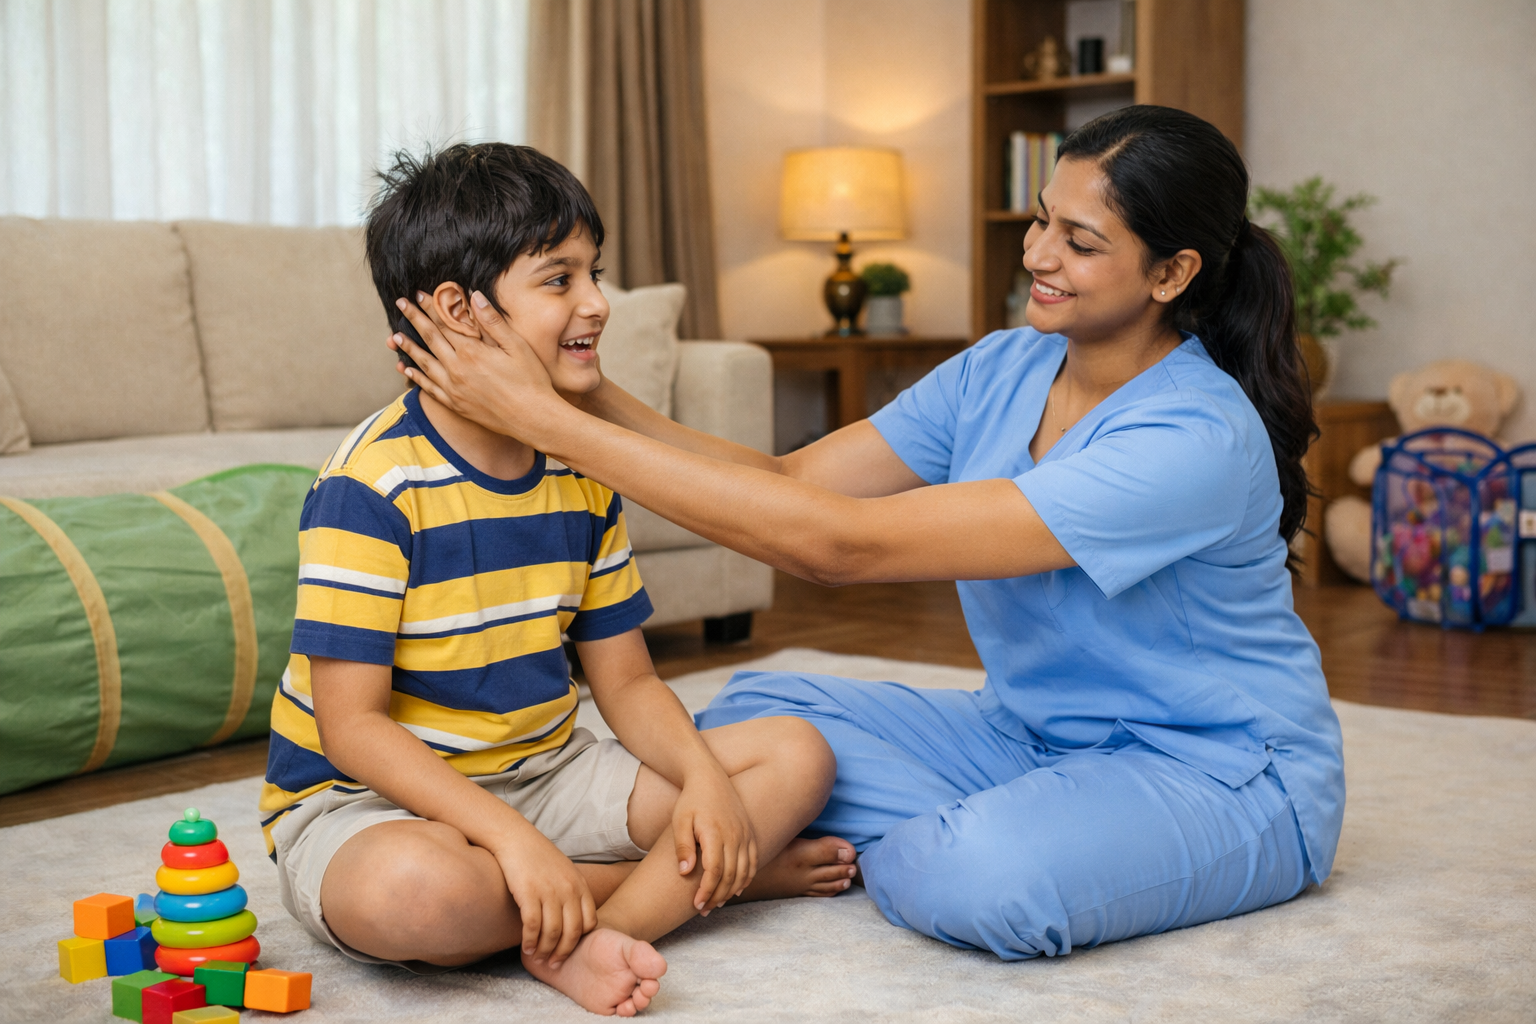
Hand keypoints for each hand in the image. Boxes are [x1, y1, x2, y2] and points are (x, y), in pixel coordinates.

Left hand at [388, 292, 568, 446]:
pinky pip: (429, 388)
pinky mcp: (455, 405)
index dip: (430, 306)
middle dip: (414, 319)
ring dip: (408, 348)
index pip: (445, 322)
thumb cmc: (530, 380)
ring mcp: (453, 389)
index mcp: (471, 352)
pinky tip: (406, 370)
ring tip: (394, 337)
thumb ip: (492, 321)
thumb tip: (474, 296)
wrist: (532, 418)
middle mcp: (457, 369)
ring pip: (423, 363)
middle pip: (430, 338)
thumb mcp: (516, 345)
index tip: (418, 294)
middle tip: (401, 304)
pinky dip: (415, 377)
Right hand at [492, 830, 597, 966]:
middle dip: (564, 953)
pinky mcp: (529, 893)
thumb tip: (572, 919)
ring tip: (538, 959)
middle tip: (555, 964)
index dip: (581, 941)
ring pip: (553, 933)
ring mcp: (549, 891)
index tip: (569, 950)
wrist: (515, 838)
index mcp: (579, 885)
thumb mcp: (564, 871)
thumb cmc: (537, 856)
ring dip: (545, 951)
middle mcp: (568, 889)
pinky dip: (530, 942)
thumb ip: (571, 893)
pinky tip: (526, 948)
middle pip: (573, 932)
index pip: (590, 922)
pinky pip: (533, 926)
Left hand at [673, 768, 757, 913]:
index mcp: (715, 833)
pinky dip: (747, 877)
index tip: (696, 904)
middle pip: (730, 875)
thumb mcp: (679, 821)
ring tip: (717, 902)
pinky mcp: (749, 832)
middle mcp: (735, 835)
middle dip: (717, 896)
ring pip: (744, 871)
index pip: (714, 872)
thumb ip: (682, 846)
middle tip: (704, 909)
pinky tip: (736, 888)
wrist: (708, 776)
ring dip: (732, 890)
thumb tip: (685, 872)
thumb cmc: (690, 800)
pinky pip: (753, 860)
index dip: (706, 891)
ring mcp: (745, 833)